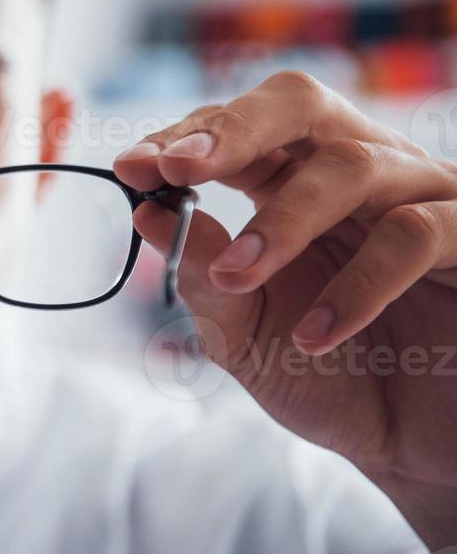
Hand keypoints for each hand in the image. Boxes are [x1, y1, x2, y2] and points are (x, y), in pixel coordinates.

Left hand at [114, 71, 456, 506]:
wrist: (408, 448)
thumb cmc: (326, 378)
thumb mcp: (244, 331)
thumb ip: (201, 274)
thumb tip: (146, 211)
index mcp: (293, 180)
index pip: (235, 130)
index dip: (183, 138)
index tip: (131, 166)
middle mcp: (359, 171)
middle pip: (299, 106)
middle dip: (233, 130)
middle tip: (178, 166)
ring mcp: (423, 196)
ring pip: (354, 166)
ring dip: (283, 222)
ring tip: (237, 277)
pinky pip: (415, 235)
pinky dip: (357, 285)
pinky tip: (316, 334)